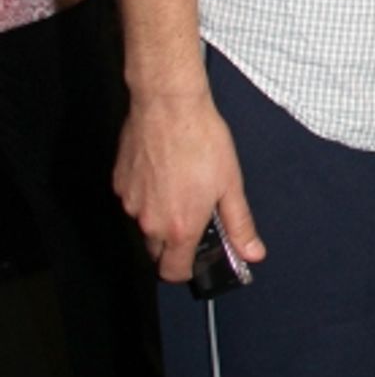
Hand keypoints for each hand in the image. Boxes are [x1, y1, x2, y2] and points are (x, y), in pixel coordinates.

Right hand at [114, 89, 265, 283]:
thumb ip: (240, 224)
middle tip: (193, 214)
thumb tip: (253, 252)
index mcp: (179, 228)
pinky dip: (146, 194)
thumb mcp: (231, 182)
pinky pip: (133, 201)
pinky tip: (162, 171)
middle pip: (157, 252)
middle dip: (174, 243)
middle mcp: (150, 222)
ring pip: (144, 224)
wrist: (169, 104)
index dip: (188, 269)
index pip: (174, 273)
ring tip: (180, 185)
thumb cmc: (200, 138)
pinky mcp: (120, 183)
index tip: (198, 255)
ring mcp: (131, 203)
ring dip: (159, 216)